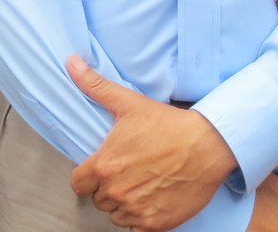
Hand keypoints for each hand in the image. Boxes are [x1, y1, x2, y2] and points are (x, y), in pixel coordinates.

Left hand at [67, 56, 237, 230]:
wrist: (205, 146)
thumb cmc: (166, 124)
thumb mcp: (128, 102)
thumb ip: (95, 85)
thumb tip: (72, 63)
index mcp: (105, 165)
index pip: (78, 183)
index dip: (86, 175)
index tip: (99, 167)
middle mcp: (117, 192)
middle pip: (98, 199)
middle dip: (107, 187)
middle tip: (125, 170)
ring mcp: (137, 211)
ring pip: (116, 215)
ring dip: (123, 203)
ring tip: (138, 183)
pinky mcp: (156, 225)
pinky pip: (135, 228)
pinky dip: (140, 217)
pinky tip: (150, 198)